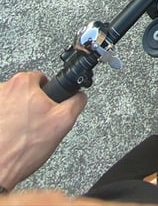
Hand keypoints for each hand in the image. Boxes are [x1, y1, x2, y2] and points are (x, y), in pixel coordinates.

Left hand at [0, 72, 86, 190]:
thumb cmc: (22, 148)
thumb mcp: (63, 122)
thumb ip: (76, 102)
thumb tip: (79, 96)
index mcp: (23, 82)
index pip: (42, 79)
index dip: (48, 96)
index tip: (46, 109)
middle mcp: (4, 88)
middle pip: (26, 92)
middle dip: (32, 106)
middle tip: (35, 125)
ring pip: (12, 105)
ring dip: (17, 115)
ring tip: (20, 133)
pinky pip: (2, 115)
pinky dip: (5, 123)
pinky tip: (9, 136)